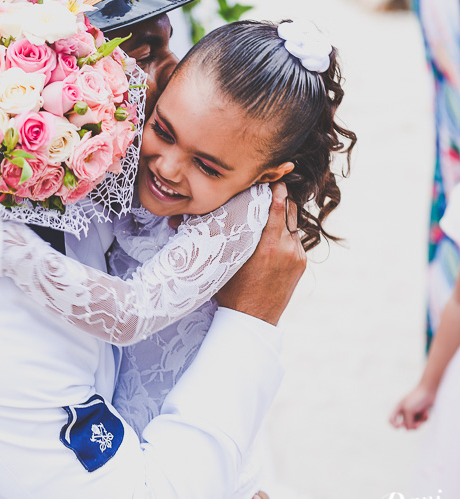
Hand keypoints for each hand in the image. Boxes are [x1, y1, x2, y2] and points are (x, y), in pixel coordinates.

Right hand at [216, 183, 305, 324]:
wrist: (252, 318)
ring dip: (284, 218)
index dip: (277, 191)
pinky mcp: (301, 263)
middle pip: (290, 211)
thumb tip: (195, 218)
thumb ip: (228, 236)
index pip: (278, 207)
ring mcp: (296, 256)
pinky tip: (274, 237)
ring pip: (294, 225)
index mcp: (267, 245)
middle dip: (281, 200)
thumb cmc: (231, 289)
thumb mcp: (227, 260)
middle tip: (272, 189)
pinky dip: (286, 234)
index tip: (274, 180)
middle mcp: (286, 248)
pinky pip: (295, 240)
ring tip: (271, 213)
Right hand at [389, 384, 436, 429]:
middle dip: (413, 425)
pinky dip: (424, 418)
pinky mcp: (420, 413)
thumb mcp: (409, 411)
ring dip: (420, 421)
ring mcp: (413, 413)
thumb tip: (410, 429)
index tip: (399, 425)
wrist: (428, 391)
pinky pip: (421, 421)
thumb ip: (408, 422)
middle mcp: (404, 411)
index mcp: (398, 408)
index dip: (394, 425)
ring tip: (423, 415)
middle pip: (405, 425)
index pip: (391, 419)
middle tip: (417, 422)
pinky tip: (426, 412)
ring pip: (415, 425)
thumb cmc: (417, 399)